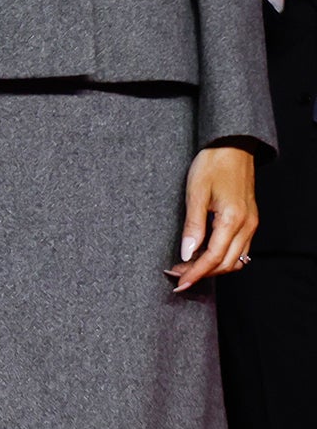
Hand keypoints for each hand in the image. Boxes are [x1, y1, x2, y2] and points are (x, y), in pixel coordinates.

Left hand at [167, 146, 258, 291]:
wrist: (232, 146)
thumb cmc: (212, 165)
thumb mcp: (196, 193)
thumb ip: (193, 226)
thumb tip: (187, 254)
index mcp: (233, 220)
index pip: (213, 258)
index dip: (195, 273)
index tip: (179, 282)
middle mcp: (246, 226)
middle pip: (226, 264)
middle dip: (202, 273)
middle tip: (177, 276)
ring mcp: (251, 224)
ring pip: (235, 259)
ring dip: (212, 267)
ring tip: (187, 267)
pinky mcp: (249, 220)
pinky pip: (239, 248)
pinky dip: (222, 256)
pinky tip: (204, 254)